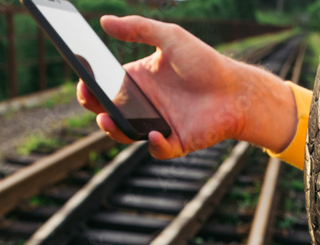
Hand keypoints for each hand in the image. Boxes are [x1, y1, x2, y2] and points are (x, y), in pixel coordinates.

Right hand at [77, 15, 297, 158]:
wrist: (236, 89)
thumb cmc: (204, 63)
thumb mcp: (170, 37)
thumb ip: (138, 28)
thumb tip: (104, 20)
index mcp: (139, 81)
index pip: (106, 86)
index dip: (91, 85)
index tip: (83, 78)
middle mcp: (145, 105)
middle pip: (111, 112)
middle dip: (97, 108)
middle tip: (90, 99)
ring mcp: (158, 125)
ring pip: (128, 133)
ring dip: (115, 130)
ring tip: (108, 120)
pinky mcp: (176, 142)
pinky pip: (158, 148)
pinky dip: (154, 145)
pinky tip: (153, 133)